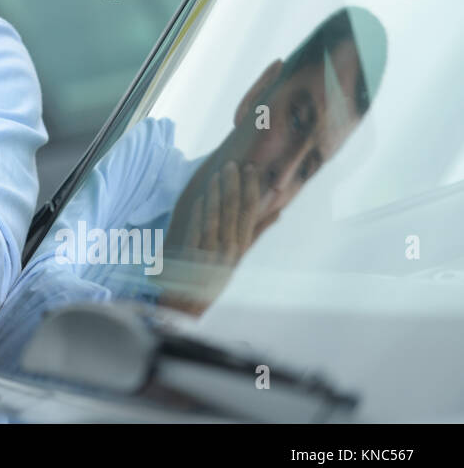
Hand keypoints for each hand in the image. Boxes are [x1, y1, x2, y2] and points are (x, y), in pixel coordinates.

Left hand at [154, 161, 273, 314]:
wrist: (190, 303)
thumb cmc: (215, 274)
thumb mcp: (238, 253)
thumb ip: (257, 231)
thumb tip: (277, 211)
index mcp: (240, 246)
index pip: (249, 212)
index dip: (251, 190)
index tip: (251, 169)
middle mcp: (229, 250)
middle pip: (234, 213)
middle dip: (235, 187)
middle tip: (235, 164)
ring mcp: (210, 253)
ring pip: (216, 219)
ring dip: (216, 195)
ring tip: (218, 174)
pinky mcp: (192, 258)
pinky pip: (197, 233)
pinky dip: (199, 215)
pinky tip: (200, 199)